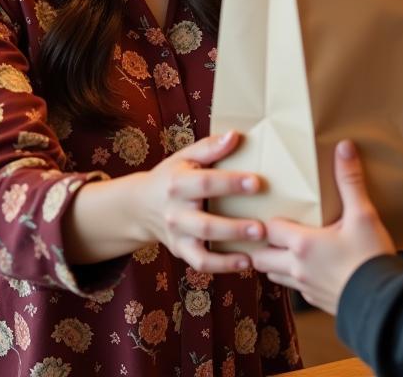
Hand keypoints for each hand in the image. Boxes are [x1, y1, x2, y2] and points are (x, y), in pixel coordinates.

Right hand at [144, 130, 265, 273]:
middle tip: (261, 227)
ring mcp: (177, 236)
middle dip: (233, 227)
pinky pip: (200, 263)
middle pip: (204, 224)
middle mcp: (175, 213)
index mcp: (177, 184)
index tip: (257, 182)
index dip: (231, 183)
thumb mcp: (185, 157)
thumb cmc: (171, 176)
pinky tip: (245, 262)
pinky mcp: (180, 251)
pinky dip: (222, 266)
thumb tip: (235, 135)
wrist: (140, 206)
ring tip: (257, 248)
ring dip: (230, 252)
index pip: (205, 184)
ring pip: (202, 247)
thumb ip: (209, 147)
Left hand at [250, 140, 395, 314]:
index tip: (273, 211)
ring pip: (275, 276)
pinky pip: (296, 289)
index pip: (268, 229)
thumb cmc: (371, 257)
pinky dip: (295, 278)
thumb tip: (343, 147)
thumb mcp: (363, 215)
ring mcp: (306, 288)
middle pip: (261, 258)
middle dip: (262, 245)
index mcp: (302, 244)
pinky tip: (310, 267)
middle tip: (269, 232)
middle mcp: (297, 268)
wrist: (385, 304)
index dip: (269, 220)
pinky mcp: (318, 301)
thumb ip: (350, 181)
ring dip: (275, 263)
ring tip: (285, 248)